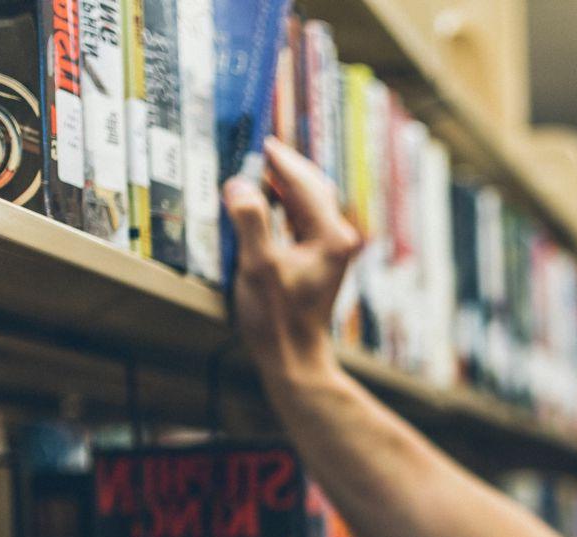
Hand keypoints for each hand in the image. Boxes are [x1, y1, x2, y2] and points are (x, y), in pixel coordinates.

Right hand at [222, 136, 362, 390]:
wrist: (294, 359)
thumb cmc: (277, 318)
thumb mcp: (258, 266)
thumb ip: (249, 221)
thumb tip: (238, 184)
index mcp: (331, 236)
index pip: (304, 182)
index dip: (278, 158)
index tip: (257, 138)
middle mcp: (338, 239)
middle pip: (312, 187)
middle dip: (284, 167)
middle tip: (255, 148)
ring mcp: (331, 251)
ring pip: (307, 203)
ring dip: (282, 186)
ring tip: (253, 171)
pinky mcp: (320, 262)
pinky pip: (302, 221)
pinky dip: (282, 207)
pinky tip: (261, 204)